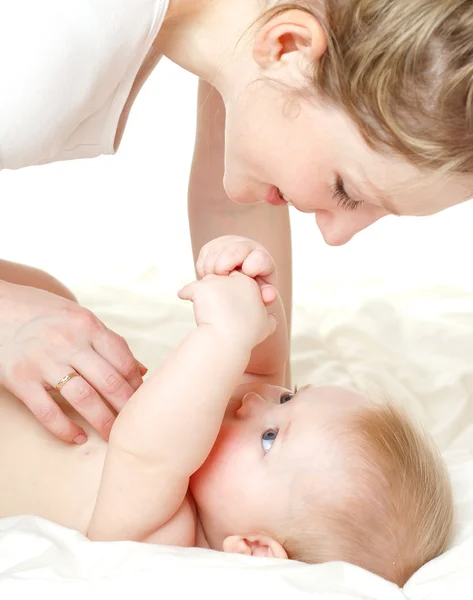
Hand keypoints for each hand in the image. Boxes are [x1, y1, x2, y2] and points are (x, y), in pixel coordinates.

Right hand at [0, 282, 146, 442]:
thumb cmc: (42, 312)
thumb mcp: (78, 317)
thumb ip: (109, 342)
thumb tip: (141, 370)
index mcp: (87, 325)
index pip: (123, 360)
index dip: (136, 385)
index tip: (142, 400)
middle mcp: (68, 342)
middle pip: (108, 381)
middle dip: (126, 407)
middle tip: (136, 425)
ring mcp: (43, 361)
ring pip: (83, 398)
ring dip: (102, 421)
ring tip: (113, 436)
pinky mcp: (20, 379)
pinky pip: (47, 410)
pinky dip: (64, 428)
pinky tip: (77, 438)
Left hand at [178, 272, 276, 348]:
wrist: (228, 337)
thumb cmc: (246, 334)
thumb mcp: (266, 326)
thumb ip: (270, 320)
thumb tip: (272, 319)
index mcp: (249, 284)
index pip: (236, 281)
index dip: (231, 293)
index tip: (229, 305)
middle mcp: (232, 278)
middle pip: (221, 280)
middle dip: (217, 291)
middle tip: (215, 305)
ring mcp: (215, 282)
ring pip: (205, 284)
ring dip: (202, 294)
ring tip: (202, 307)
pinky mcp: (199, 288)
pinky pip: (187, 289)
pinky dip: (185, 293)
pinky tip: (184, 297)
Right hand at [196, 236, 277, 304]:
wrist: (238, 283)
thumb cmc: (252, 288)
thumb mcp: (262, 294)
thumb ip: (267, 295)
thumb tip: (269, 295)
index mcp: (262, 258)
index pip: (260, 258)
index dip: (251, 268)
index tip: (245, 276)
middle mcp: (246, 246)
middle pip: (235, 250)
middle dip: (225, 266)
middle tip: (222, 280)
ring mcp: (228, 243)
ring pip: (216, 251)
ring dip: (212, 269)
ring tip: (215, 283)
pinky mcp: (213, 245)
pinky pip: (205, 253)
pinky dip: (204, 268)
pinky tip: (209, 278)